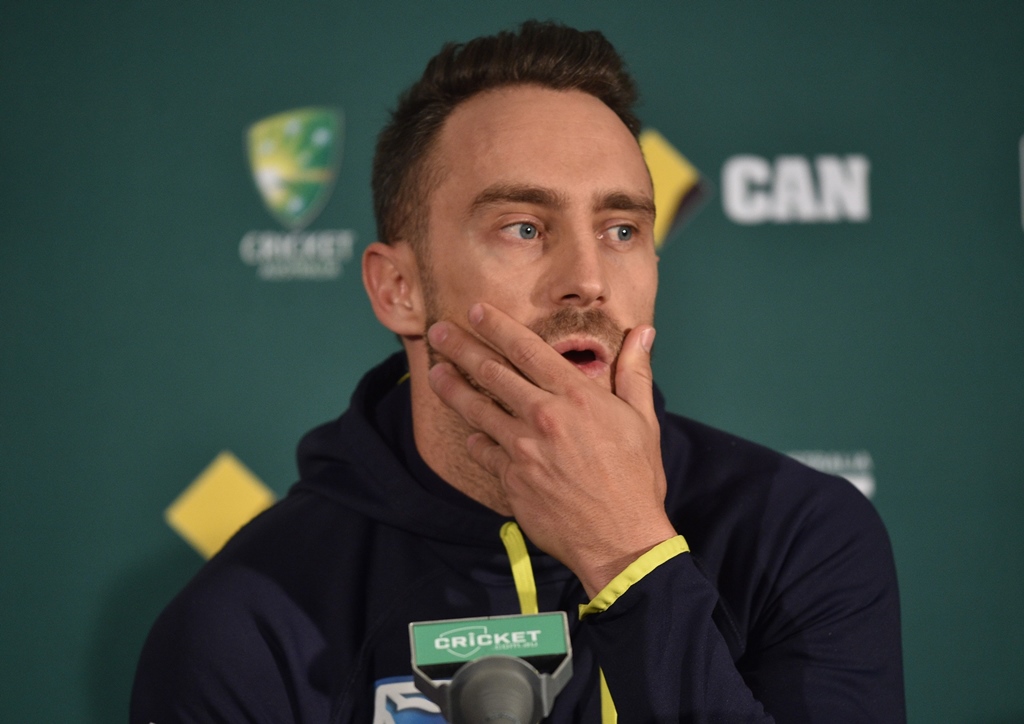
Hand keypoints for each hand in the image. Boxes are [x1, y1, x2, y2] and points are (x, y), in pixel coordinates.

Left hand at [426, 303, 676, 596]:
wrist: (621, 540)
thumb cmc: (637, 479)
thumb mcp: (644, 420)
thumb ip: (635, 372)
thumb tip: (644, 332)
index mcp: (575, 395)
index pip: (526, 348)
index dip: (496, 326)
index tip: (475, 311)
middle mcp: (543, 416)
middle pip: (491, 371)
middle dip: (460, 347)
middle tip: (439, 331)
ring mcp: (522, 449)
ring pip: (476, 409)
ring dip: (452, 387)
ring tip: (435, 372)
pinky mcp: (510, 479)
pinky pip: (484, 451)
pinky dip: (476, 440)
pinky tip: (469, 433)